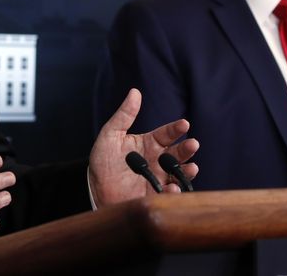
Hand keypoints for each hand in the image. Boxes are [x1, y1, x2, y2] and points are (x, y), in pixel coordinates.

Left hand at [88, 89, 198, 206]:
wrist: (94, 189)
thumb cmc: (103, 160)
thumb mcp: (110, 135)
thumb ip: (124, 116)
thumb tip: (135, 92)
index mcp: (150, 143)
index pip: (167, 133)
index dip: (176, 129)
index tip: (184, 124)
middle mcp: (158, 160)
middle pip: (177, 153)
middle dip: (187, 149)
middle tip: (193, 144)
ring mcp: (159, 178)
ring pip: (178, 173)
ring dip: (187, 170)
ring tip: (192, 167)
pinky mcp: (155, 195)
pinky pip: (168, 193)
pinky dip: (174, 191)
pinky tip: (172, 187)